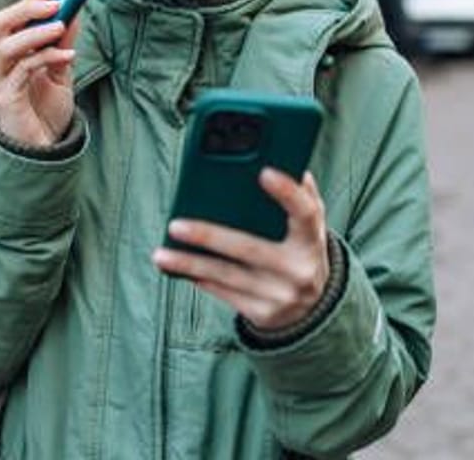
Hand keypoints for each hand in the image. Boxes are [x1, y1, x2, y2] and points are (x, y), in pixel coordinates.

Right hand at [0, 0, 79, 147]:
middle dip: (27, 8)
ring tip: (61, 26)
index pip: (11, 16)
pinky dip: (46, 58)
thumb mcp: (59, 71)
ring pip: (6, 45)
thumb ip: (62, 44)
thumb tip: (75, 12)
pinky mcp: (5, 98)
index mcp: (5, 52)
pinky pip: (22, 71)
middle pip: (0, 24)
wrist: (42, 149)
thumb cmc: (44, 110)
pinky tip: (67, 56)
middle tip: (56, 2)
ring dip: (35, 32)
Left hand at [153, 168, 329, 330]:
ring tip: (161, 254)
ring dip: (190, 264)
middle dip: (209, 237)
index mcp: (312, 241)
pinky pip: (224, 293)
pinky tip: (177, 268)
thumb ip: (303, 195)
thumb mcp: (310, 227)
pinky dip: (199, 278)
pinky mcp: (262, 314)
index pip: (305, 213)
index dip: (287, 193)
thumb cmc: (302, 253)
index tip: (264, 172)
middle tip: (176, 225)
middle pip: (249, 249)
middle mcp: (299, 270)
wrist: (311, 310)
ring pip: (227, 276)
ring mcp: (279, 295)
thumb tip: (286, 159)